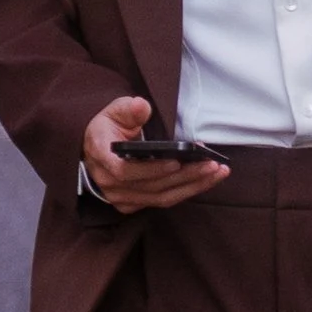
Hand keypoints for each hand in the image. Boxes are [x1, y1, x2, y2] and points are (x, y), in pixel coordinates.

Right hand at [81, 96, 230, 212]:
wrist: (94, 150)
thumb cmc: (107, 128)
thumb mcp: (114, 111)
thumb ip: (128, 109)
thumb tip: (142, 107)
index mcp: (100, 157)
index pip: (125, 171)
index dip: (152, 169)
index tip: (176, 162)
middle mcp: (109, 183)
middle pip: (152, 187)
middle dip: (186, 176)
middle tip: (212, 164)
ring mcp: (120, 197)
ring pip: (161, 198)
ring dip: (193, 186)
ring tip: (217, 172)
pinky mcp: (132, 205)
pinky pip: (162, 201)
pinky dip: (186, 191)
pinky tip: (205, 180)